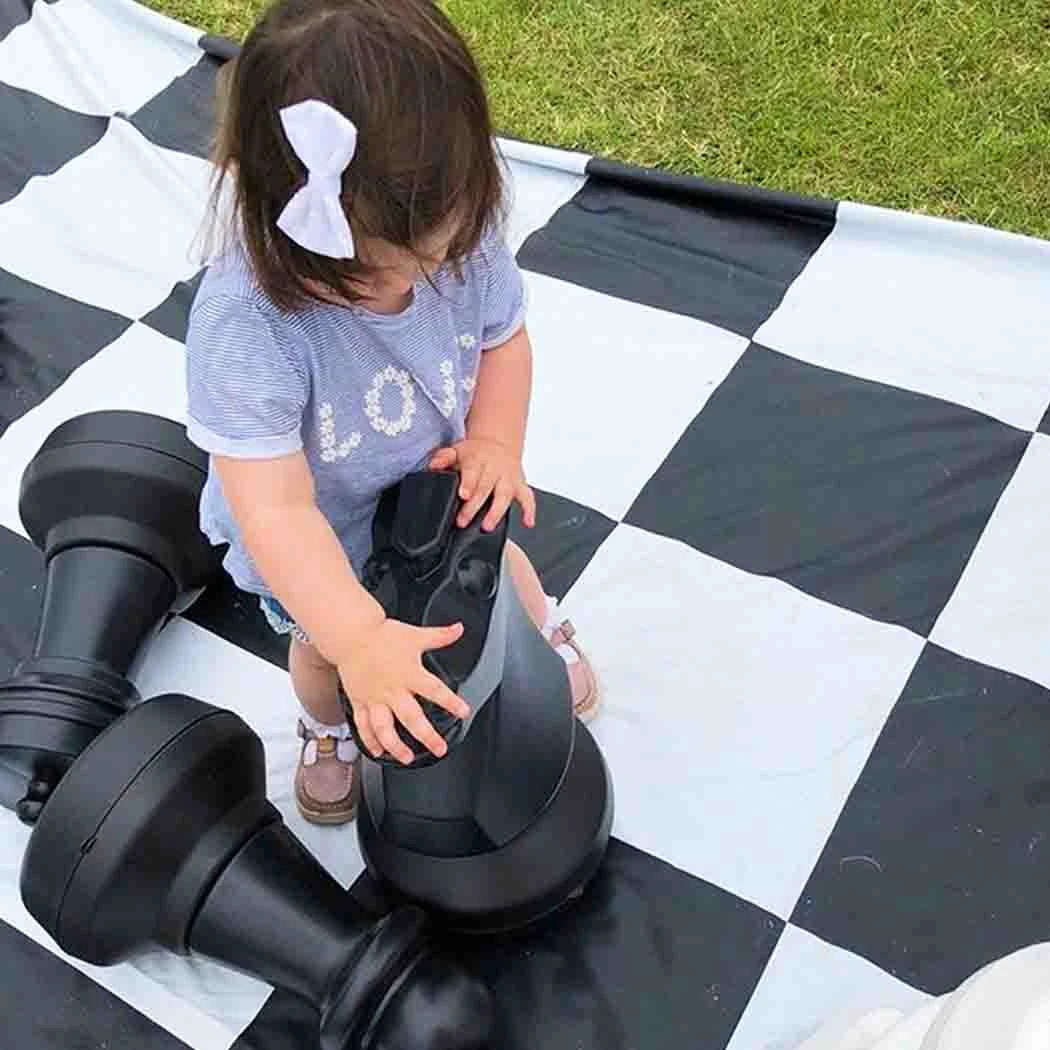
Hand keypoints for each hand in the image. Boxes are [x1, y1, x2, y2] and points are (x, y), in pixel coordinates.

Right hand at [337, 618, 470, 764]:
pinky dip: (370, 740)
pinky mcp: (359, 702)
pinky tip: (379, 752)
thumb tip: (459, 629)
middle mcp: (391, 689)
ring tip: (407, 758)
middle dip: (426, 735)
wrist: (351, 636)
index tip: (463, 712)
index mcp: (408, 673)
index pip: (434, 689)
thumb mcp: (415, 635)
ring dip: (395, 745)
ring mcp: (374, 698)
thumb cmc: (383, 636)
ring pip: (383, 727)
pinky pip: (363, 726)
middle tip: (439, 748)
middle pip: (410, 717)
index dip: (450, 702)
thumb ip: (439, 636)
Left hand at [429, 438, 535, 530]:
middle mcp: (495, 468)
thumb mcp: (457, 450)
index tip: (464, 495)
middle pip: (485, 487)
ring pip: (504, 495)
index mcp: (477, 459)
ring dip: (496, 512)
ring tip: (487, 526)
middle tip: (463, 520)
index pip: (472, 471)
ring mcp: (508, 477)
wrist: (498, 444)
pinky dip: (529, 510)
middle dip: (475, 506)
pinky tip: (528, 523)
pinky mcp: (520, 485)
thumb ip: (444, 458)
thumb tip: (433, 465)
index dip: (469, 483)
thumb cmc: (475, 453)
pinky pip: (527, 497)